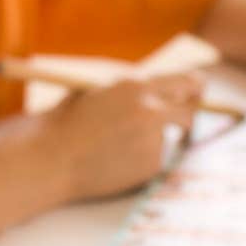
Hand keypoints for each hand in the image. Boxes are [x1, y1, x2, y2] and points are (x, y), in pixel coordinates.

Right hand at [42, 71, 202, 199]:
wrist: (52, 159)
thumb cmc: (65, 124)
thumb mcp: (97, 91)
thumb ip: (130, 90)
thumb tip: (161, 92)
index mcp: (137, 86)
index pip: (187, 81)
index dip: (193, 88)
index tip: (193, 94)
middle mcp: (152, 109)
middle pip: (190, 111)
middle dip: (185, 117)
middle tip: (177, 125)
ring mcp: (154, 139)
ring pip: (168, 139)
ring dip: (152, 141)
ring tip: (116, 147)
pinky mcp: (152, 165)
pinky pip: (154, 160)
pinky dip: (139, 161)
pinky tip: (111, 162)